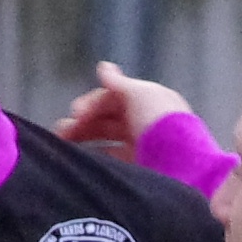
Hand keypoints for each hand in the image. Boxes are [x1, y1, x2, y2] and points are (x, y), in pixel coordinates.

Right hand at [57, 59, 191, 160]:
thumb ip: (118, 82)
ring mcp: (142, 151)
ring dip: (84, 142)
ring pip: (106, 143)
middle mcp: (144, 125)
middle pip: (106, 121)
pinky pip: (112, 163)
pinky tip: (82, 162)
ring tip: (63, 148)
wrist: (181, 166)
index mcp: (147, 103)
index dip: (92, 103)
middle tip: (61, 132)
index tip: (74, 113)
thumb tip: (103, 68)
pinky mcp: (140, 173)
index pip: (112, 99)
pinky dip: (96, 160)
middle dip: (82, 123)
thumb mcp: (139, 94)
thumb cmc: (161, 123)